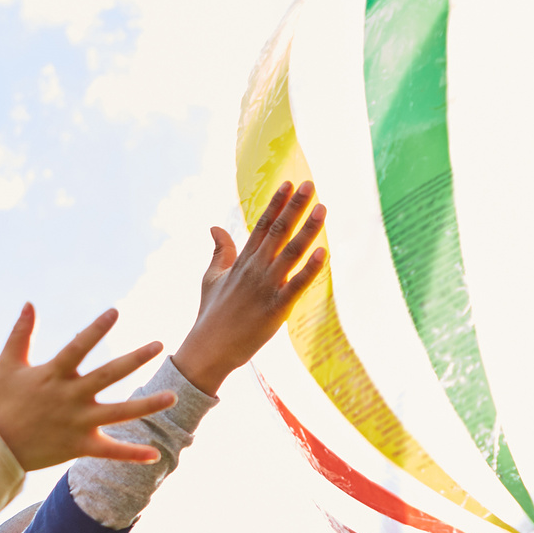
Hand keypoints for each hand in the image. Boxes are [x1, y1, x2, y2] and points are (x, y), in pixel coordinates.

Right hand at [0, 305, 175, 470]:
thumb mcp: (7, 364)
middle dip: (135, 359)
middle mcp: (69, 397)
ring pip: (119, 413)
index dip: (96, 329)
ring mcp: (77, 423)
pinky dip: (132, 454)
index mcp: (53, 375)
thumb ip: (21, 333)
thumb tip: (30, 303)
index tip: (115, 312)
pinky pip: (110, 452)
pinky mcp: (79, 446)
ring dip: (146, 405)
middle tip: (158, 345)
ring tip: (173, 397)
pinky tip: (156, 454)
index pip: (78, 347)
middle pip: (108, 376)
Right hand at [170, 182, 327, 394]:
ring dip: (307, 230)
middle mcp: (255, 269)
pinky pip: (296, 285)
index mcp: (242, 261)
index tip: (288, 183)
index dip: (276, 203)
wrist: (209, 349)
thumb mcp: (211, 278)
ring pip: (290, 252)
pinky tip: (324, 253)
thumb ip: (220, 251)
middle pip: (277, 231)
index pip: (261, 225)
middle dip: (294, 206)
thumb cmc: (212, 314)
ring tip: (322, 208)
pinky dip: (310, 270)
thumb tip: (215, 226)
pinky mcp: (276, 308)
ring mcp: (265, 287)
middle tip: (310, 184)